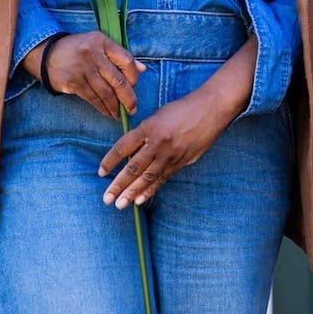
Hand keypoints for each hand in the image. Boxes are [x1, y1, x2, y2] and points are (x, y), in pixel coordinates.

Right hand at [32, 31, 143, 119]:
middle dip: (128, 98)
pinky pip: (93, 98)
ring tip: (120, 114)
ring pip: (105, 93)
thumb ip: (120, 56)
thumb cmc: (79, 50)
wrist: (46, 54)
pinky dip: (102, 108)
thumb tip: (143, 69)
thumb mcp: (99, 45)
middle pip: (118, 80)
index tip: (135, 86)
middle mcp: (93, 54)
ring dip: (115, 106)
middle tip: (133, 108)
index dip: (134, 76)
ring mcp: (82, 69)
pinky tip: (107, 112)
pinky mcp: (73, 82)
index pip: (126, 60)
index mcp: (102, 42)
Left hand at [98, 89, 225, 208]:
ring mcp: (171, 154)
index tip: (101, 172)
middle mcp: (158, 143)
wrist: (211, 109)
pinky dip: (151, 189)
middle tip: (107, 199)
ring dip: (132, 192)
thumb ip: (144, 133)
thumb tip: (130, 154)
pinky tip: (140, 199)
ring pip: (148, 177)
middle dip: (118, 184)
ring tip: (120, 204)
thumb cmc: (183, 109)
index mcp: (148, 127)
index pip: (123, 147)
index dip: (110, 161)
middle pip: (133, 167)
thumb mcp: (158, 116)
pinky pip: (163, 178)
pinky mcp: (183, 161)